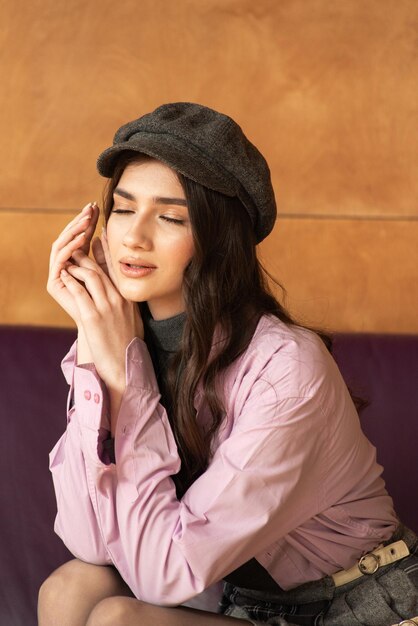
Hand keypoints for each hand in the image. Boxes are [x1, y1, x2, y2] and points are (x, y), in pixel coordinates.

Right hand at [46, 202, 99, 324]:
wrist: (104, 331)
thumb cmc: (111, 306)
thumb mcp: (110, 274)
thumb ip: (105, 256)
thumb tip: (104, 232)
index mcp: (77, 263)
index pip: (81, 237)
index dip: (88, 223)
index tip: (98, 208)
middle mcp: (65, 267)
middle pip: (70, 239)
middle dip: (80, 222)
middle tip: (90, 208)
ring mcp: (58, 275)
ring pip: (63, 246)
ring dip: (74, 231)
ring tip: (86, 220)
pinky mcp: (54, 283)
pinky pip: (60, 260)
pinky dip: (70, 248)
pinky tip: (81, 238)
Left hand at [59, 230, 143, 395]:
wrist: (124, 367)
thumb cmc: (126, 345)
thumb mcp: (131, 318)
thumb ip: (125, 300)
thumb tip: (117, 285)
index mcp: (129, 299)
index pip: (117, 268)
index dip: (106, 249)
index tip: (98, 234)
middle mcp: (120, 300)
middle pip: (101, 268)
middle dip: (87, 253)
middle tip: (76, 244)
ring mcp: (107, 308)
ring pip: (91, 276)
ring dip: (77, 264)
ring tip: (68, 259)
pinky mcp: (93, 318)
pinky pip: (80, 292)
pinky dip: (71, 280)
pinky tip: (65, 274)